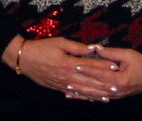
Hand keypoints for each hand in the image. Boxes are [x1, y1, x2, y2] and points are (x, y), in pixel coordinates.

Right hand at [1, 36, 117, 99]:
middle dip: (104, 84)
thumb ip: (77, 47)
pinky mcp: (58, 88)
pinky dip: (85, 97)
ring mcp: (62, 84)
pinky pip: (74, 94)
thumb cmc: (42, 47)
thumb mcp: (60, 42)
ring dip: (97, 94)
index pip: (90, 65)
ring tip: (109, 96)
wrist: (24, 59)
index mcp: (68, 63)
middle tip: (118, 86)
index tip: (116, 66)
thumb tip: (93, 48)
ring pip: (83, 90)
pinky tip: (93, 99)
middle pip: (89, 80)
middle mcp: (67, 76)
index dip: (103, 66)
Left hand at [71, 45, 141, 100]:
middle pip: (95, 87)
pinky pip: (98, 98)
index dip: (88, 69)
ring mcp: (115, 95)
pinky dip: (86, 97)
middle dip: (80, 83)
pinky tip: (77, 96)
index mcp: (121, 79)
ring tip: (68, 89)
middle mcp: (117, 90)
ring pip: (94, 95)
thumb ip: (112, 52)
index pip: (101, 74)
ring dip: (81, 92)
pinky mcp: (114, 97)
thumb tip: (96, 48)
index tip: (76, 64)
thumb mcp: (129, 54)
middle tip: (66, 79)